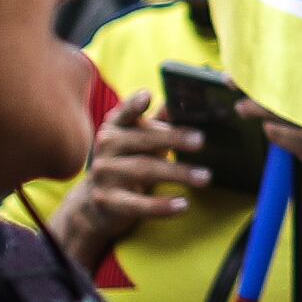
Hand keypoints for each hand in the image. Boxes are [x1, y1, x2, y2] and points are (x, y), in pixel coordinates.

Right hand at [49, 104, 220, 274]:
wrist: (97, 203)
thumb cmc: (128, 163)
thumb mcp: (141, 141)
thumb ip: (160, 122)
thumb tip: (182, 102)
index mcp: (115, 127)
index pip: (125, 113)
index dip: (134, 104)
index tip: (148, 95)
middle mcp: (105, 147)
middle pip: (142, 140)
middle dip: (173, 139)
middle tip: (201, 140)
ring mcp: (104, 174)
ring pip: (143, 170)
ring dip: (177, 173)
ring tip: (205, 177)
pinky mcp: (108, 201)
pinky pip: (138, 204)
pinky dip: (162, 206)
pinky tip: (183, 205)